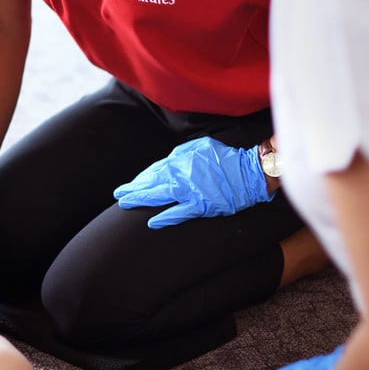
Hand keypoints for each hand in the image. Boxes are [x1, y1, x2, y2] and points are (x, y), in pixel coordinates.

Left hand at [113, 136, 272, 227]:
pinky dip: (166, 217)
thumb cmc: (225, 158)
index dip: (141, 179)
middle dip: (134, 189)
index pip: (154, 171)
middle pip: (152, 183)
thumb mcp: (200, 147)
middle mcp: (183, 175)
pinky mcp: (202, 205)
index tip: (129, 185)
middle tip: (119, 195)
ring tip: (126, 204)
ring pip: (160, 196)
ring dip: (141, 200)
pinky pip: (180, 212)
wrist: (249, 172)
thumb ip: (181, 154)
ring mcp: (191, 191)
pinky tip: (152, 222)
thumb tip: (167, 162)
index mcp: (181, 161)